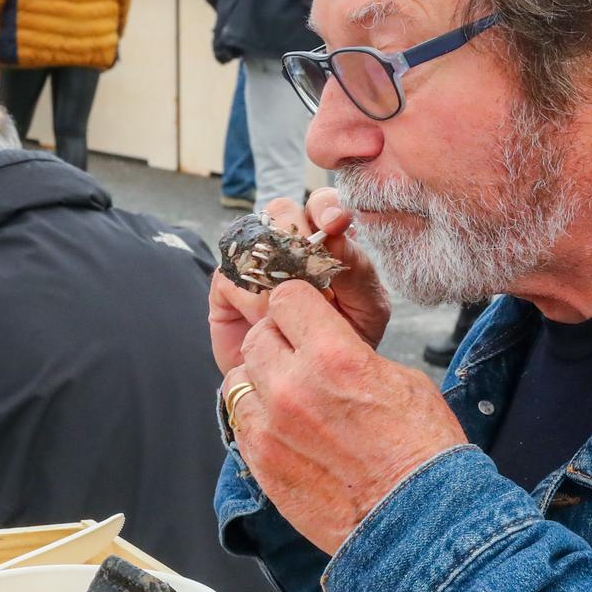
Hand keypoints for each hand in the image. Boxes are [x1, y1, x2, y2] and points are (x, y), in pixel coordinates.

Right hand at [208, 192, 390, 373]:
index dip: (325, 206)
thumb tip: (336, 234)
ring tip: (293, 308)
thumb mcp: (366, 309)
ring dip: (275, 272)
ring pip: (254, 237)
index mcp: (326, 242)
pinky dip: (253, 298)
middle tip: (309, 264)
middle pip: (282, 210)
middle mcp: (287, 244)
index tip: (334, 223)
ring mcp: (253, 261)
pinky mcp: (226, 285)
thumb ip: (358, 271)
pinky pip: (233, 275)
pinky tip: (267, 320)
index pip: (322, 205)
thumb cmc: (344, 342)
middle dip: (296, 233)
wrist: (308, 386)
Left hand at [223, 281, 466, 553]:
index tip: (305, 317)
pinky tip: (285, 429)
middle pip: (257, 337)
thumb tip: (328, 347)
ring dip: (260, 381)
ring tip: (290, 398)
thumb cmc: (422, 452)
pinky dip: (256, 419)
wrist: (419, 523)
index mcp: (333, 357)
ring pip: (238, 380)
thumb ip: (352, 354)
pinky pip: (241, 422)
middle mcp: (292, 387)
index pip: (286, 299)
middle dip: (278, 341)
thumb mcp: (402, 380)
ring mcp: (271, 428)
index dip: (298, 305)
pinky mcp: (261, 463)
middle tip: (299, 359)